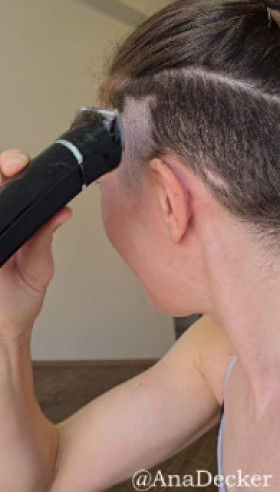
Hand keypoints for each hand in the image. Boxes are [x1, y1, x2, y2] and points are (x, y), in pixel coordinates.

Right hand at [0, 149, 71, 341]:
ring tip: (6, 180)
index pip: (13, 184)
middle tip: (11, 167)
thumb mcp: (38, 267)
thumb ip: (44, 238)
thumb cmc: (19, 299)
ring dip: (0, 189)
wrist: (3, 327)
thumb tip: (62, 212)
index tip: (19, 164)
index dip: (14, 167)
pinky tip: (1, 227)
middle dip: (3, 168)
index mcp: (15, 221)